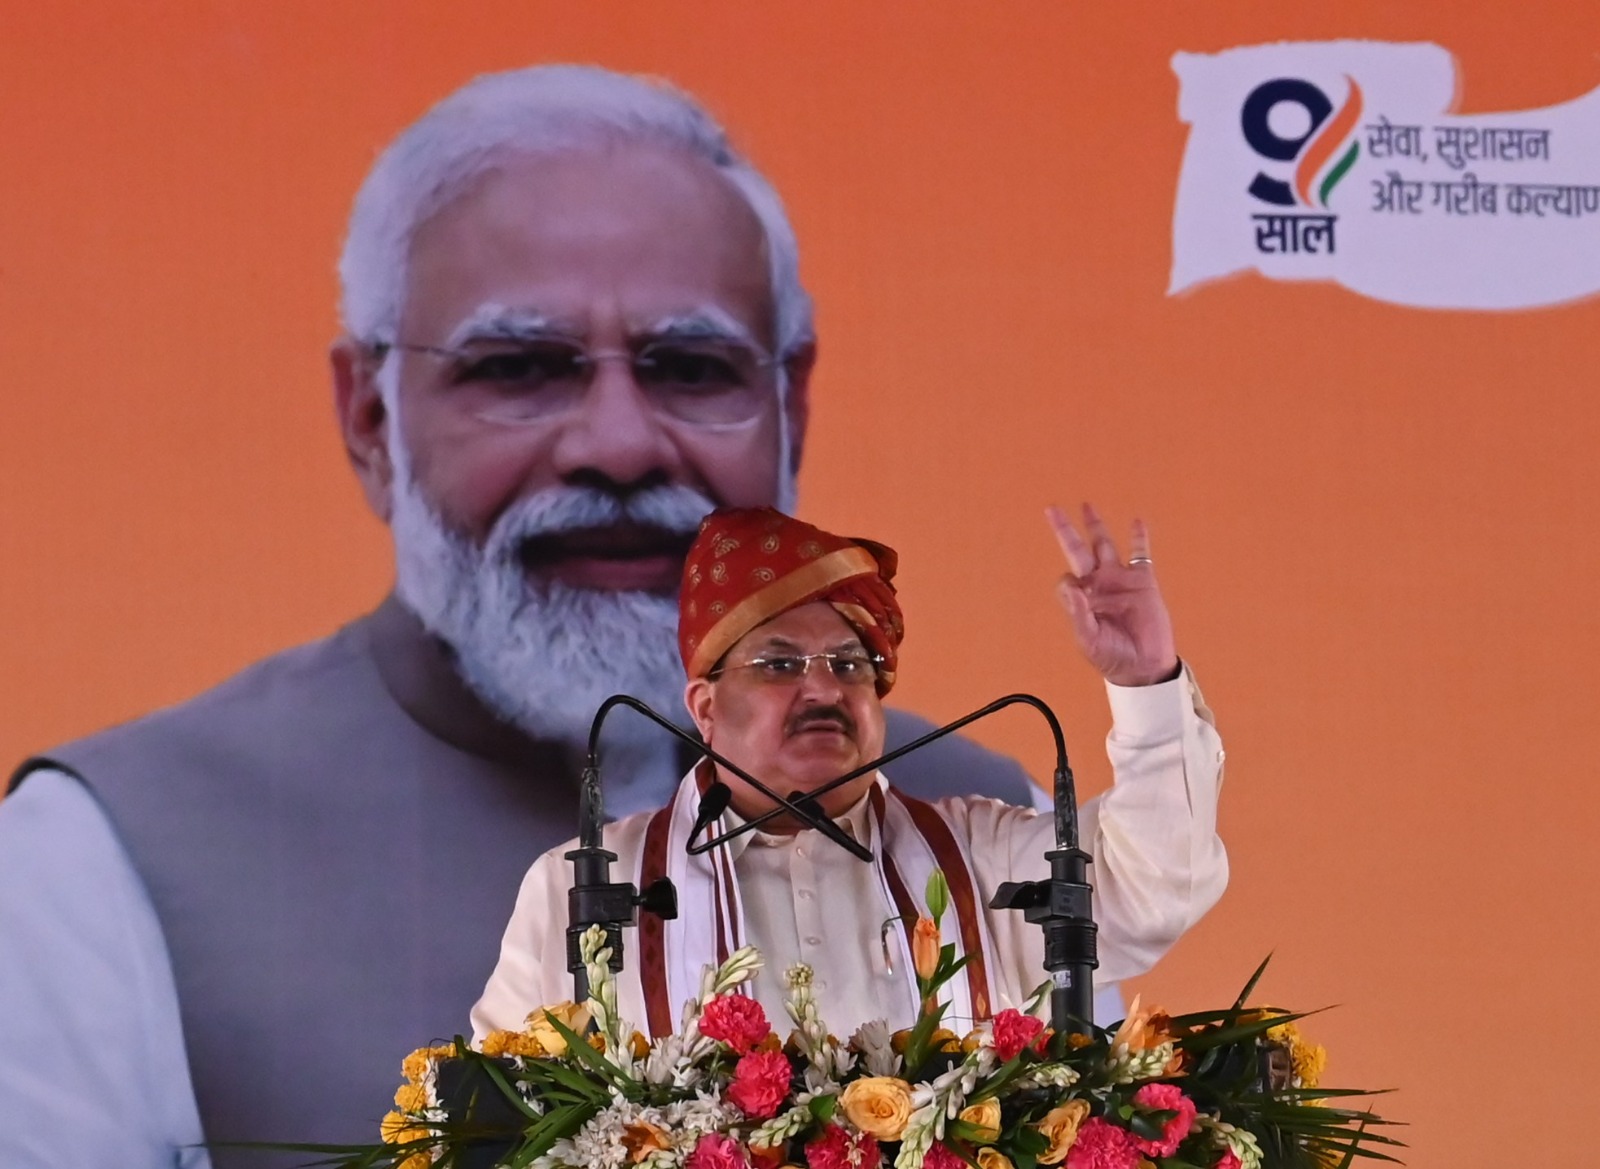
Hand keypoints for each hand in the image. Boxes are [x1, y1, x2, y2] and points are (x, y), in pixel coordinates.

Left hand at [1047, 503, 1178, 686]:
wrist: (1145, 666)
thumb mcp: (1089, 639)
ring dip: (1096, 526)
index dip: (1070, 582)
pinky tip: (1136, 521)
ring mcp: (1120, 580)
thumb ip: (1078, 612)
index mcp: (1081, 599)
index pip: (1067, 578)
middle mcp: (1097, 584)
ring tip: (1086, 505)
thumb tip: (1071, 583)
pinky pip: (1140, 554)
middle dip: (1065, 530)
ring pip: (1104, 545)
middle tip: (1052, 509)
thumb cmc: (1113, 656)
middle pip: (1077, 550)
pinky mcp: (1143, 581)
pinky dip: (1139, 538)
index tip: (1080, 592)